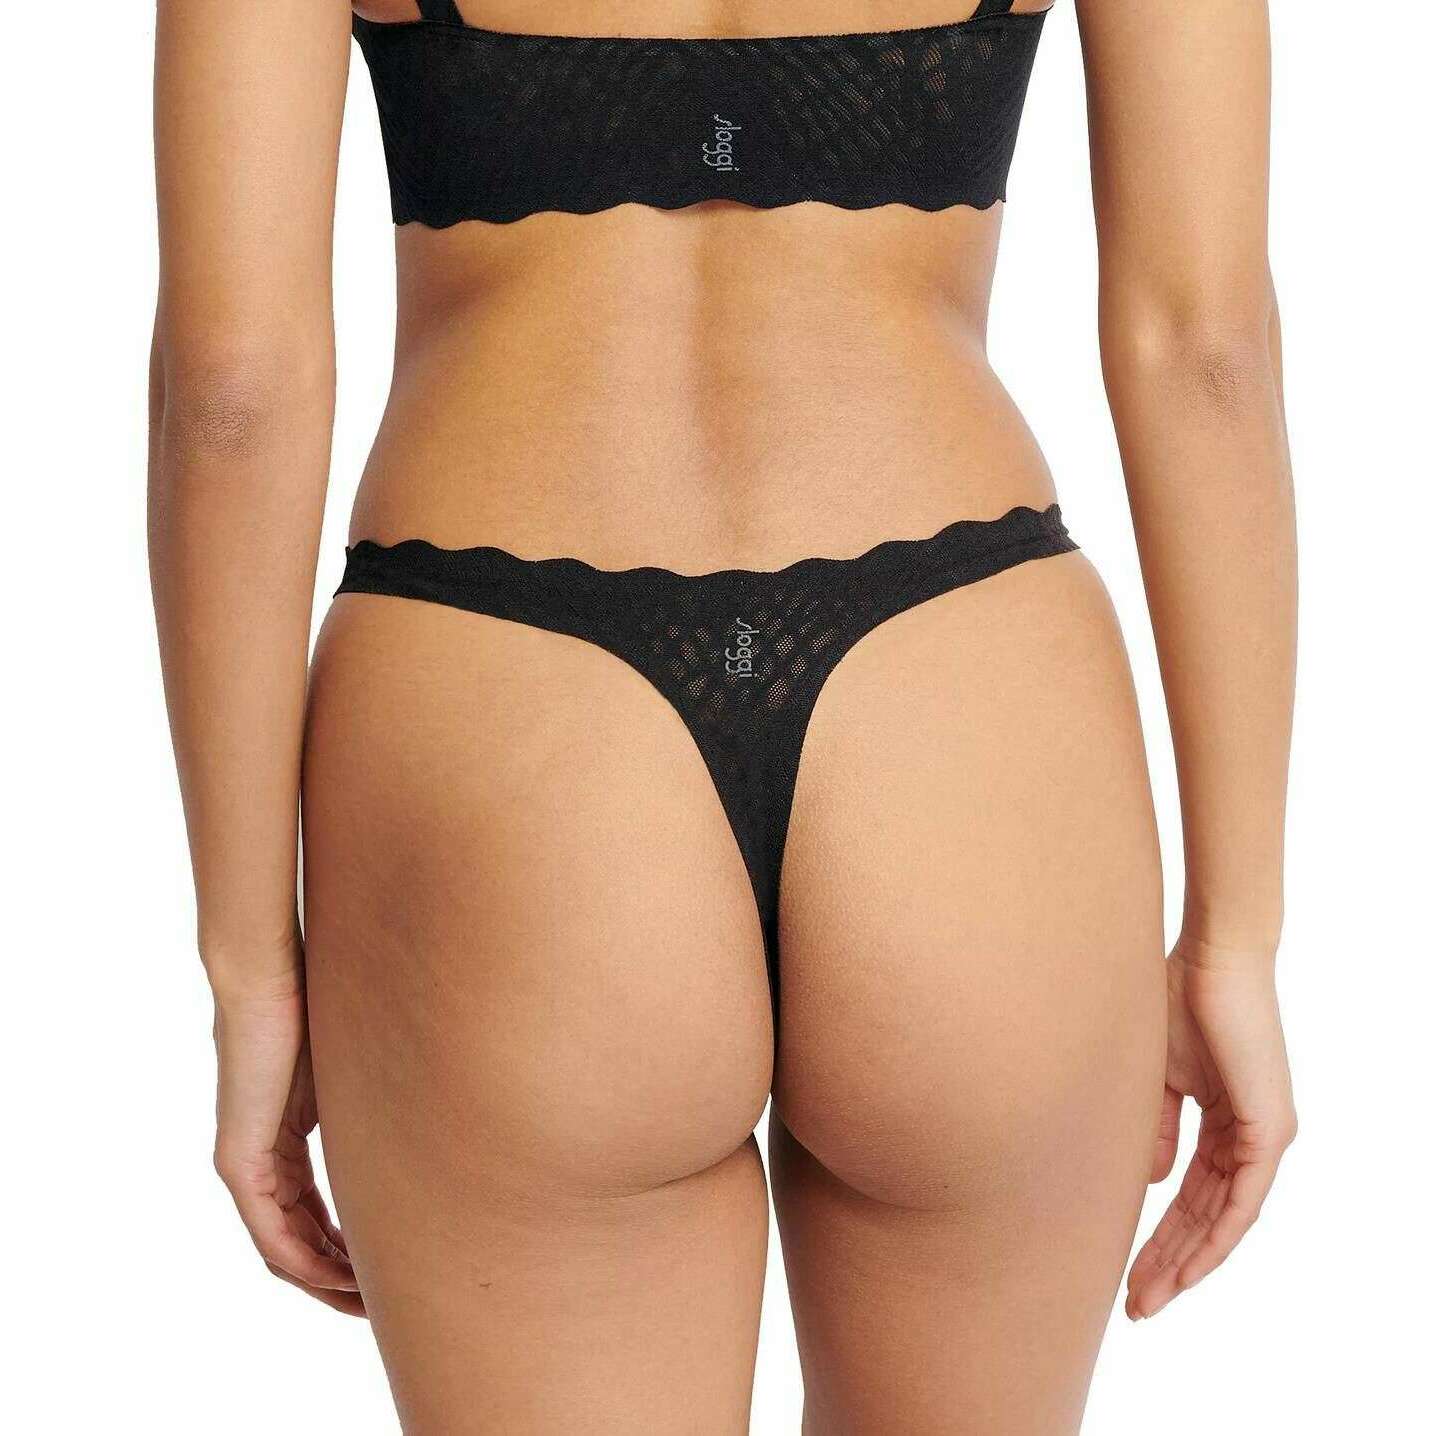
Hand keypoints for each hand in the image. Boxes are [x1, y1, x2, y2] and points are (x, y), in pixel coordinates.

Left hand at [211, 962, 363, 1316]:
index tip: (390, 1263)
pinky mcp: (239, 1163)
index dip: (350, 1246)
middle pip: (299, 1242)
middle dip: (342, 1277)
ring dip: (327, 1282)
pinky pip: (271, 1237)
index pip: (314, 1213)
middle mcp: (258, 1163)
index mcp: (282, 1141)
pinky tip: (343, 1278)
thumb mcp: (353, 1067)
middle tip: (385, 1300)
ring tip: (370, 1301)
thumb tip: (431, 1096)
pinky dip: (307, 1264)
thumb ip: (373, 1098)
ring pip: (285, 1250)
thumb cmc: (313, 1004)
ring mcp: (245, 1165)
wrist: (266, 976)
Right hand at [1126, 934, 1295, 1318]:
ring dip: (1188, 1263)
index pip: (1193, 1194)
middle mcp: (1252, 1137)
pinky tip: (1189, 1267)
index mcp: (1225, 1121)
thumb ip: (1156, 1126)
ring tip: (1150, 1296)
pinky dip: (1216, 1237)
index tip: (1127, 1271)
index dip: (1160, 1236)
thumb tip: (1149, 1180)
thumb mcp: (1157, 1074)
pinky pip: (1243, 1200)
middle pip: (1208, 1217)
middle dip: (1169, 1263)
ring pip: (1227, 1219)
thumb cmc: (1178, 996)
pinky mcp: (1269, 1129)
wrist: (1213, 955)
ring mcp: (1265, 1135)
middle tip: (1135, 1304)